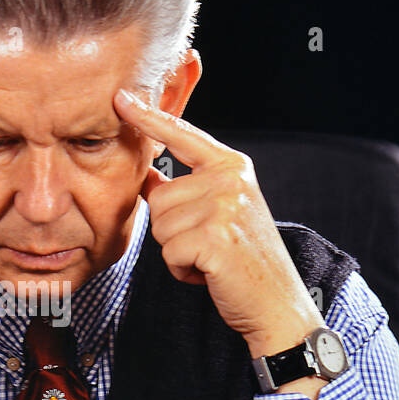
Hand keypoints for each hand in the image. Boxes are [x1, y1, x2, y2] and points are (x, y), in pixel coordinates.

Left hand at [113, 89, 323, 360]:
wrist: (277, 302)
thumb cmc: (245, 259)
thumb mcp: (224, 210)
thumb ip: (191, 188)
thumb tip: (148, 175)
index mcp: (232, 166)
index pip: (182, 136)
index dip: (149, 117)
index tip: (121, 97)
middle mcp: (230, 179)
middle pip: (159, 198)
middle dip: (173, 230)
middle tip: (210, 245)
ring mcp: (224, 207)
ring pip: (160, 227)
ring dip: (177, 252)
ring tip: (211, 257)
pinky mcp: (214, 238)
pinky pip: (169, 253)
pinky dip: (182, 270)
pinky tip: (210, 272)